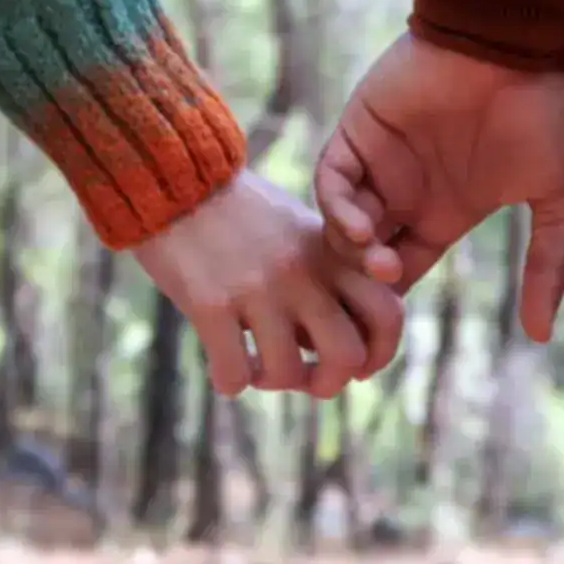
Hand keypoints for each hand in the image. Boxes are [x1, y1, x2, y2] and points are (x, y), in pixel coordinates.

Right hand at [134, 170, 403, 397]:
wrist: (176, 181)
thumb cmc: (239, 216)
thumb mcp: (299, 234)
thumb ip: (327, 280)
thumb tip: (344, 348)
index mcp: (330, 254)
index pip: (387, 312)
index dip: (380, 353)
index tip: (356, 365)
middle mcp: (302, 272)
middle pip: (346, 354)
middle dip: (327, 383)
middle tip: (304, 378)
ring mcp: (257, 288)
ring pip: (288, 373)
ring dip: (271, 382)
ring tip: (255, 368)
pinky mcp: (210, 302)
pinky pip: (234, 374)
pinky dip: (229, 381)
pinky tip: (223, 367)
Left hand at [314, 35, 563, 342]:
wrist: (524, 43)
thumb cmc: (549, 113)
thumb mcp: (560, 198)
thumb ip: (549, 264)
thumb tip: (542, 334)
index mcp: (444, 212)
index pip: (402, 269)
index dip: (391, 300)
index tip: (393, 327)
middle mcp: (406, 191)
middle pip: (362, 254)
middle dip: (366, 282)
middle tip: (384, 293)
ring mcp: (380, 161)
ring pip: (340, 222)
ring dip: (351, 251)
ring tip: (379, 261)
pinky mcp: (360, 130)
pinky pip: (331, 179)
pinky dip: (337, 207)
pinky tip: (361, 227)